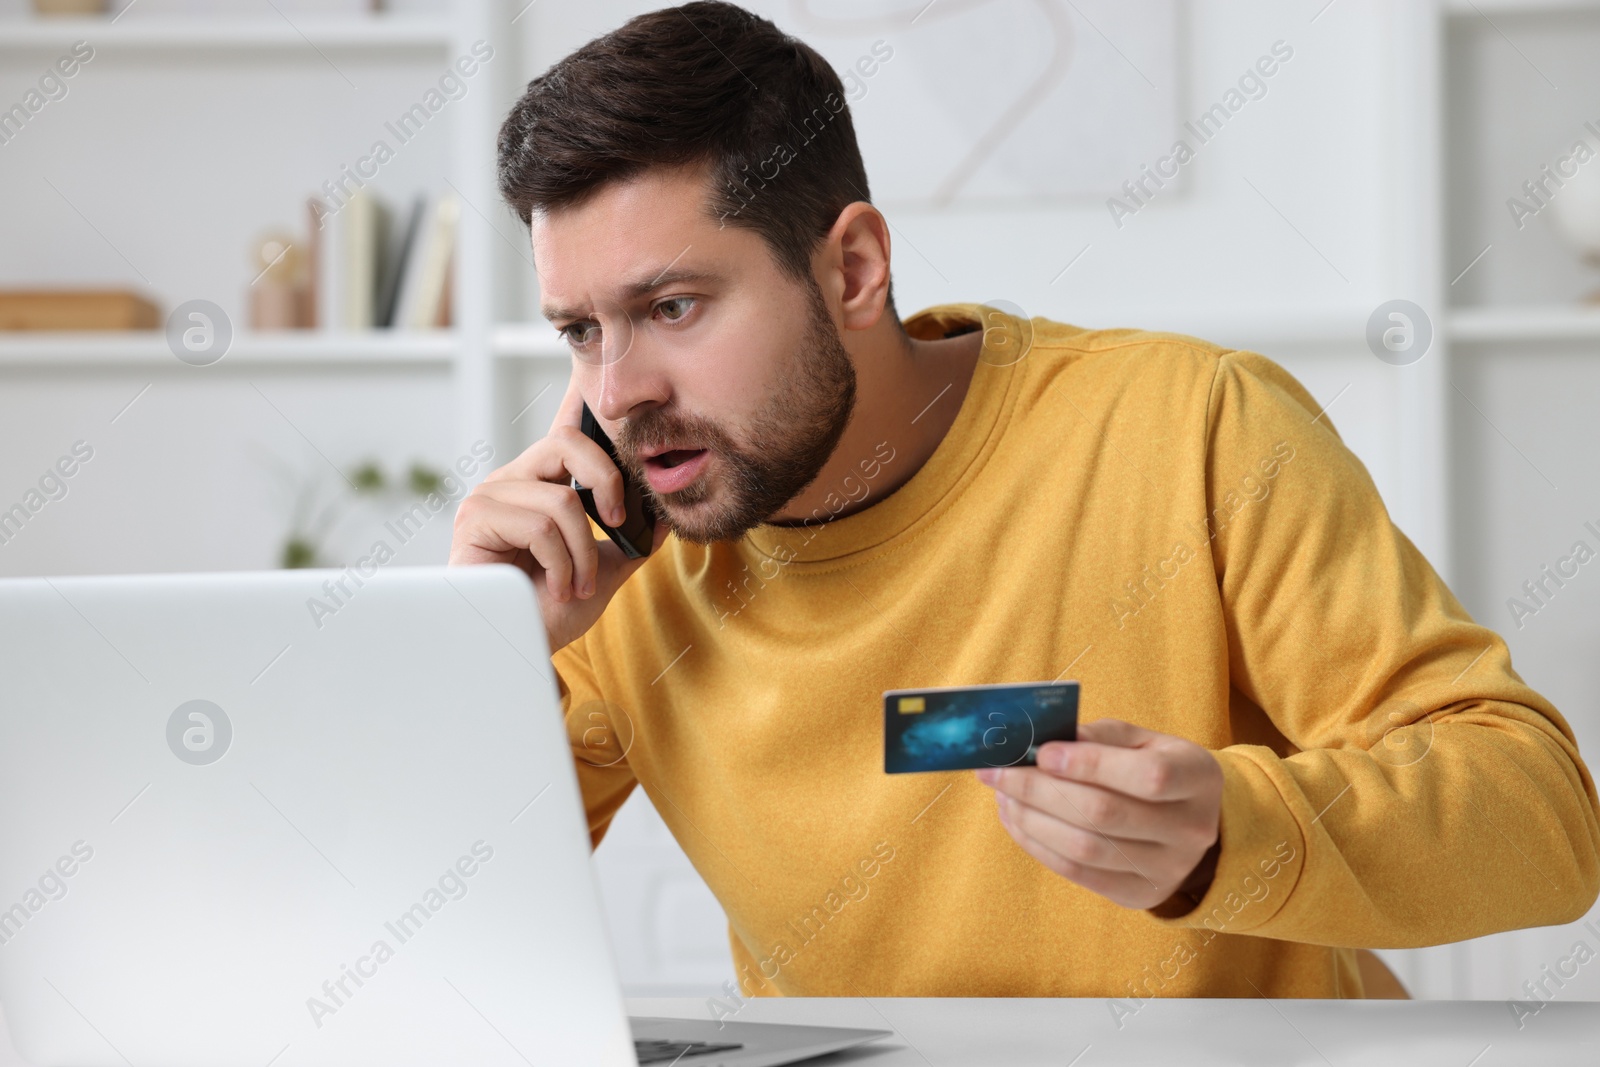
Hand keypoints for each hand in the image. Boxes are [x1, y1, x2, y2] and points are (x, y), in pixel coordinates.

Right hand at [449, 376, 667, 653]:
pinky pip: (540, 523)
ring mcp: (489, 497)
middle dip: (607, 481)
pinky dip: (564, 564)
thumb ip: (630, 540)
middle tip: (617, 524)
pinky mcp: (474, 519)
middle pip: (566, 442)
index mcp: (540, 484)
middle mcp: (512, 481)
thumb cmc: (549, 611)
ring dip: (584, 553)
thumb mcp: (605, 571)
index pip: (568, 435)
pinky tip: (558, 589)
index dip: (587, 413)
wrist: (516, 651)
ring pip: (561, 499)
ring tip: (578, 586)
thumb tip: (665, 512)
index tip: (604, 408)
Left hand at [975, 719, 1222, 910]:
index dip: (1090, 764)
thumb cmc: (1157, 767)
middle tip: (997, 772)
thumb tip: (1045, 739)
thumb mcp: (1143, 740)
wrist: (1194, 822)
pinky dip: (1037, 844)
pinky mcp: (1138, 894)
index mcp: (1198, 778)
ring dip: (1030, 818)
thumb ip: (1100, 736)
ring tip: (1001, 794)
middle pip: (1105, 814)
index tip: (1041, 752)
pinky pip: (1077, 873)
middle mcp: (1190, 830)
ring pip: (1085, 848)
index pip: (1148, 776)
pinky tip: (1015, 819)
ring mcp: (1166, 869)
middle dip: (1040, 790)